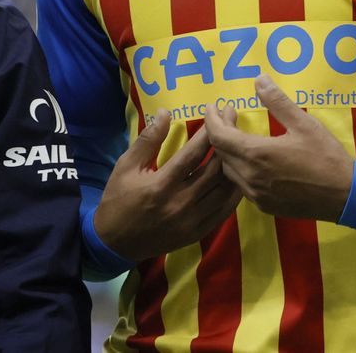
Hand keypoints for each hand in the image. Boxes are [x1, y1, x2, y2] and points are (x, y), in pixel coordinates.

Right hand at [92, 115, 242, 261]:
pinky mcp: (197, 233)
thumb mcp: (126, 166)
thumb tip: (166, 112)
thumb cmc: (118, 199)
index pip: (193, 154)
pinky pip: (223, 211)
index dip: (209, 133)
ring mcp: (191, 221)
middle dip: (226, 144)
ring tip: (240, 148)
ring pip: (223, 191)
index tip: (219, 115)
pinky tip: (237, 178)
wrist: (114, 243)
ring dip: (234, 168)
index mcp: (161, 184)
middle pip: (214, 171)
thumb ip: (148, 140)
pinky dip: (233, 193)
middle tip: (235, 125)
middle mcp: (181, 203)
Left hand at [204, 76, 353, 220]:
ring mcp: (256, 195)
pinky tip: (253, 159)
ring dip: (228, 151)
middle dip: (220, 131)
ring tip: (239, 135)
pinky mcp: (264, 206)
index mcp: (257, 154)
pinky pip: (242, 185)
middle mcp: (250, 177)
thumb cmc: (326, 156)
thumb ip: (277, 101)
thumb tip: (259, 79)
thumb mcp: (304, 123)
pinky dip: (240, 168)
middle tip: (230, 114)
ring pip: (229, 171)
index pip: (218, 136)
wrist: (346, 196)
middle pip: (220, 152)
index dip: (211, 119)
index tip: (214, 106)